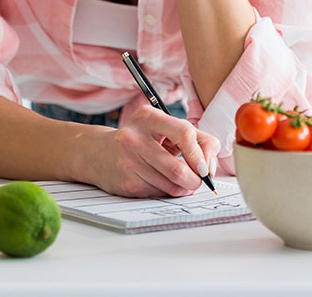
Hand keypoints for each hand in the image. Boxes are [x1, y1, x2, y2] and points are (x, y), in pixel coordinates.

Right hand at [80, 105, 220, 197]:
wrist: (100, 153)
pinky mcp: (126, 183)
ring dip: (183, 188)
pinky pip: (158, 194)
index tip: (205, 167)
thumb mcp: (166, 128)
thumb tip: (210, 167)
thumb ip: (196, 140)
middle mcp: (134, 138)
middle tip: (198, 181)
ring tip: (181, 182)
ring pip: (170, 186)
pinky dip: (167, 192)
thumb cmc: (142, 139)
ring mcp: (128, 161)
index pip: (184, 133)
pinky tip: (160, 182)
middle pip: (178, 169)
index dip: (200, 154)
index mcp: (149, 117)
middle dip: (195, 180)